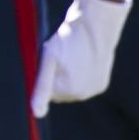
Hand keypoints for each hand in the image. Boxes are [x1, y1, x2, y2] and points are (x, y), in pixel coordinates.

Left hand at [32, 0, 131, 115]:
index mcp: (67, 91)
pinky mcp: (102, 84)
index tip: (53, 58)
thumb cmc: (68, 40)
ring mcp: (93, 90)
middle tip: (63, 56)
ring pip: (72, 88)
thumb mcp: (48, 61)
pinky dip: (82, 74)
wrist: (94, 25)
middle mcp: (82, 95)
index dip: (46, 73)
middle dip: (57, 77)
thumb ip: (42, 88)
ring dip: (69, 76)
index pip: (45, 91)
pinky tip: (84, 59)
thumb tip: (36, 114)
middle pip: (59, 92)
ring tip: (75, 56)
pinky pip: (84, 83)